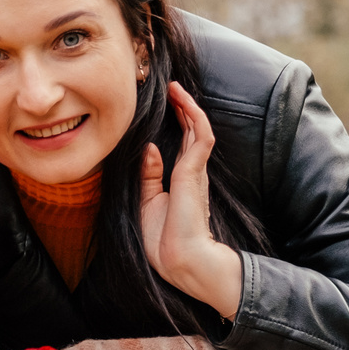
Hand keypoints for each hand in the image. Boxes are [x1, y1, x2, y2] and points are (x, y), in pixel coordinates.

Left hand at [140, 82, 244, 319]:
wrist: (180, 261)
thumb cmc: (164, 242)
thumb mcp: (148, 203)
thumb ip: (149, 176)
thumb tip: (148, 148)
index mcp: (183, 182)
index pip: (183, 146)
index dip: (178, 124)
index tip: (168, 105)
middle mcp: (192, 174)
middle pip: (192, 132)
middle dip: (183, 109)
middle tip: (172, 89)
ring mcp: (195, 172)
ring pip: (199, 129)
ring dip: (189, 106)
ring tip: (177, 88)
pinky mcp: (194, 172)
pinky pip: (201, 136)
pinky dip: (194, 117)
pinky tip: (184, 102)